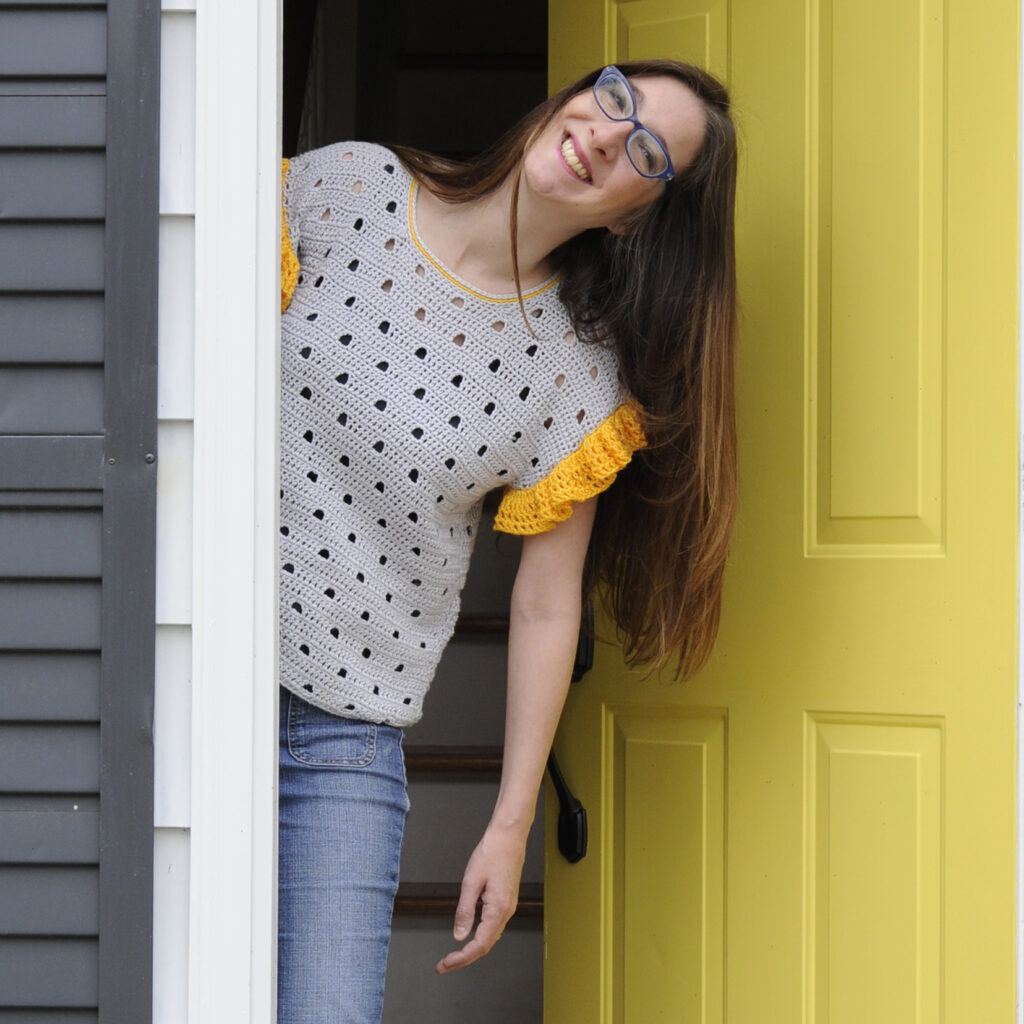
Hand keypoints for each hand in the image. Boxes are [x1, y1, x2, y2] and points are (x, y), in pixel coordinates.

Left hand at [435, 822, 527, 973]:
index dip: (462, 958)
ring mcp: (509, 906)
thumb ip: (465, 910)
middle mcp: (507, 911)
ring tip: (454, 954)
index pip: (480, 945)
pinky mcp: (507, 900)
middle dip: (465, 958)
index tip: (446, 964)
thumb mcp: (471, 881)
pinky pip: (493, 926)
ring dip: (472, 949)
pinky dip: (480, 936)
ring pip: (491, 937)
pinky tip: (469, 934)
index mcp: (498, 908)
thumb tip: (459, 935)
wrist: (509, 836)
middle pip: (486, 945)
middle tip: (444, 964)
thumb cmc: (492, 852)